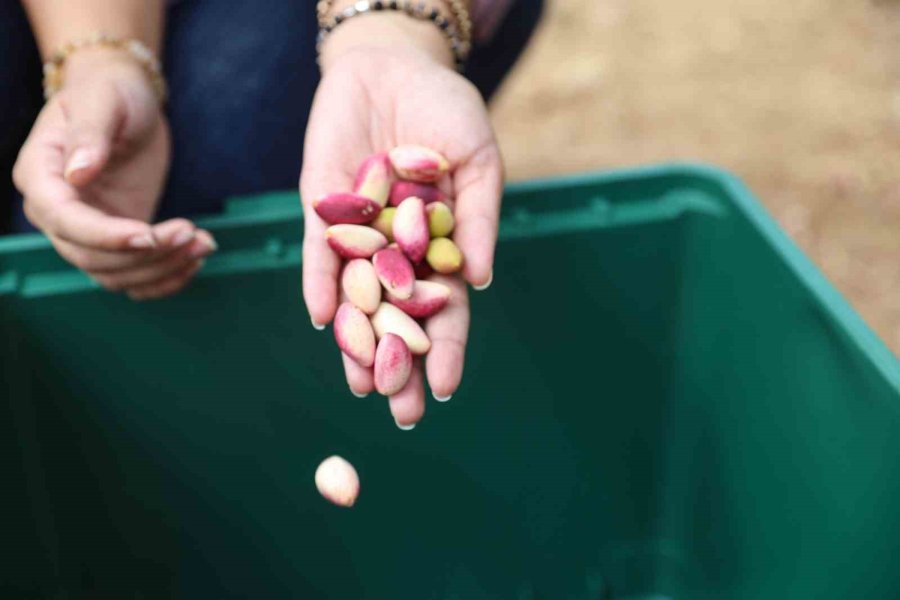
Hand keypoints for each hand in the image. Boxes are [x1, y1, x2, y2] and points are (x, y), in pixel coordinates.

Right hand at [13, 48, 215, 299]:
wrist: (127, 100)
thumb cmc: (110, 91)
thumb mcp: (102, 101)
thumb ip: (89, 135)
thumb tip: (77, 174)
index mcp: (40, 175)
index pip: (64, 220)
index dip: (106, 236)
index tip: (149, 236)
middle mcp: (55, 212)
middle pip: (91, 257)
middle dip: (145, 255)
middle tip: (191, 232)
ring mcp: (86, 231)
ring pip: (115, 275)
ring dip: (162, 269)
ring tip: (204, 242)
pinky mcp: (116, 241)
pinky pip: (134, 277)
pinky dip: (166, 278)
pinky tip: (196, 259)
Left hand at [300, 15, 502, 427]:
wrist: (394, 65)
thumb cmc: (447, 111)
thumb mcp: (479, 161)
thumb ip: (479, 219)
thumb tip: (480, 280)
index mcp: (439, 245)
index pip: (445, 306)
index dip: (446, 346)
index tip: (445, 388)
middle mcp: (396, 248)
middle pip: (398, 315)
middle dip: (400, 362)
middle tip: (401, 411)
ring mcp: (357, 231)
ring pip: (357, 296)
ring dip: (358, 341)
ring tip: (360, 386)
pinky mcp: (321, 207)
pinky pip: (320, 252)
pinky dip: (322, 284)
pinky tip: (325, 320)